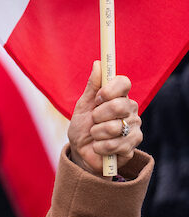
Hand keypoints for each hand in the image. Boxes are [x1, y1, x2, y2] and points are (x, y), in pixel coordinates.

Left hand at [67, 61, 141, 175]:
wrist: (82, 153)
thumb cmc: (82, 127)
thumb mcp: (83, 105)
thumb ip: (92, 86)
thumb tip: (98, 63)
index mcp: (119, 97)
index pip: (124, 82)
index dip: (110, 89)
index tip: (98, 97)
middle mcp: (130, 110)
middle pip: (119, 105)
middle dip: (98, 115)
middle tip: (94, 120)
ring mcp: (134, 128)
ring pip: (114, 127)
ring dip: (97, 133)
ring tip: (95, 135)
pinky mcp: (132, 146)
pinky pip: (114, 144)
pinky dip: (100, 147)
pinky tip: (99, 148)